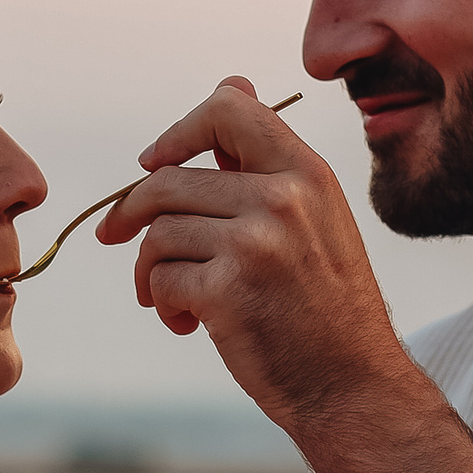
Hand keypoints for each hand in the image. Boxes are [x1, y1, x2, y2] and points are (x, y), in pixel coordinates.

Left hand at [94, 77, 472, 472]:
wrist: (353, 390)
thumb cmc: (326, 310)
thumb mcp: (316, 219)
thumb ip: (269, 163)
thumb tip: (232, 83)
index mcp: (307, 172)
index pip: (228, 108)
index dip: (177, 132)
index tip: (150, 163)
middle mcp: (284, 198)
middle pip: (170, 180)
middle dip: (133, 213)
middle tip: (119, 240)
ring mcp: (256, 244)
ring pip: (159, 232)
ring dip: (150, 271)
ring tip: (170, 301)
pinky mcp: (228, 292)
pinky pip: (163, 277)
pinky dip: (163, 303)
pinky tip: (187, 326)